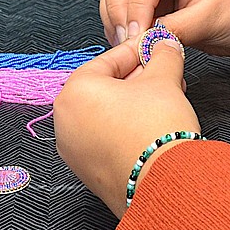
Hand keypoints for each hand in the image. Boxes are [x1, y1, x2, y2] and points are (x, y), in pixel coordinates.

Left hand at [54, 34, 198, 216]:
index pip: (110, 60)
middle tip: (164, 72)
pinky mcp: (87, 172)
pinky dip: (126, 126)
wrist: (163, 183)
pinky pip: (105, 137)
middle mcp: (65, 121)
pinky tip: (152, 124)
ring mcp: (73, 150)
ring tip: (164, 97)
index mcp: (74, 91)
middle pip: (105, 87)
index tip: (156, 46)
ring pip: (105, 113)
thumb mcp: (164, 78)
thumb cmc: (155, 129)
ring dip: (134, 102)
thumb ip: (163, 55)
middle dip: (138, 77)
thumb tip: (164, 46)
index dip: (139, 50)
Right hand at [99, 0, 229, 65]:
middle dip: (118, 5)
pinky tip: (129, 40)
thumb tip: (142, 40)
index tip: (135, 35)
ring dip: (116, 12)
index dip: (136, 3)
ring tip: (125, 44)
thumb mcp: (215, 20)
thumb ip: (176, 28)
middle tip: (124, 40)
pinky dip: (123, 18)